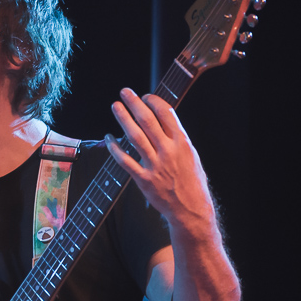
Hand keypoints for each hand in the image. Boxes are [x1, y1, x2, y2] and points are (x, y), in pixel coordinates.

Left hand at [104, 88, 215, 231]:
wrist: (191, 209)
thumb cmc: (191, 181)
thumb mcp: (191, 155)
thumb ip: (177, 137)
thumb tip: (165, 118)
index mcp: (182, 143)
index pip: (167, 114)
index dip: (154, 102)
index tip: (145, 95)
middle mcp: (168, 151)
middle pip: (148, 121)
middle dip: (135, 103)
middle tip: (124, 92)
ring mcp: (155, 165)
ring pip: (135, 137)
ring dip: (123, 119)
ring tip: (115, 106)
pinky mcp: (144, 179)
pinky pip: (125, 161)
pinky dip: (115, 148)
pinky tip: (108, 138)